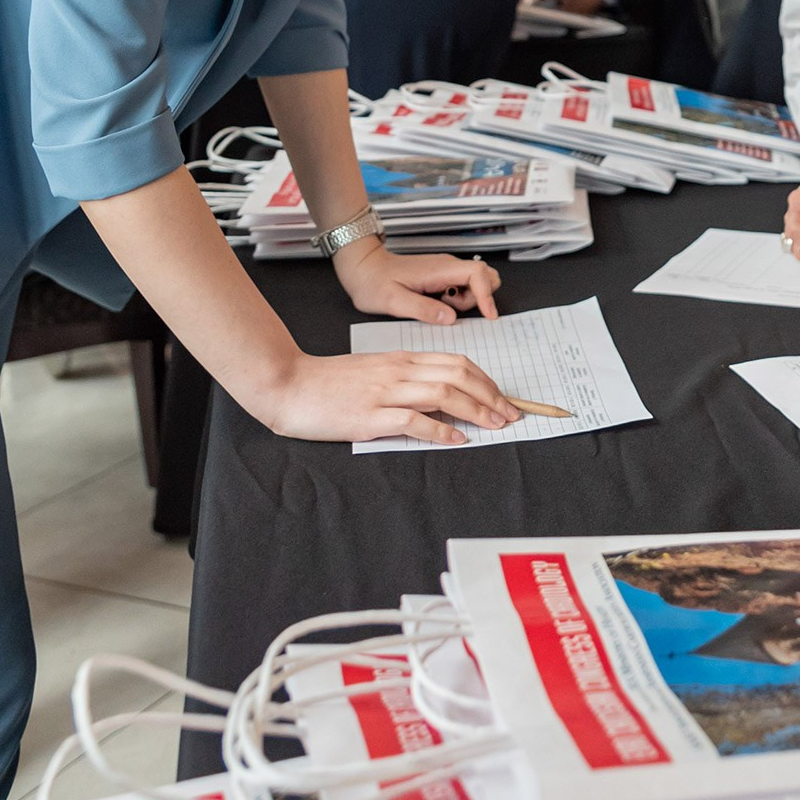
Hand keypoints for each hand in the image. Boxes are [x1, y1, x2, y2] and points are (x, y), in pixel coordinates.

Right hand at [260, 349, 518, 445]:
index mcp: (401, 359)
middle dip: (491, 395)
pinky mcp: (369, 416)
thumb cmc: (329, 382)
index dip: (487, 380)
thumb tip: (441, 397)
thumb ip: (405, 379)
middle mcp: (399, 371)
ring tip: (494, 425)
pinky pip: (414, 420)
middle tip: (511, 414)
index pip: (457, 362)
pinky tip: (456, 440)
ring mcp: (385, 392)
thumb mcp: (374, 372)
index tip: (504, 398)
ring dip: (476, 410)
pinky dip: (440, 430)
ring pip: (443, 393)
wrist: (288, 384)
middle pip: (459, 375)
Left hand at [332, 241, 500, 323]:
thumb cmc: (373, 282)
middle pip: (485, 275)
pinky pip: (464, 286)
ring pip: (476, 282)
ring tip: (441, 307)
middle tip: (454, 310)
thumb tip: (450, 317)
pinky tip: (438, 304)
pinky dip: (460, 299)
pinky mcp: (441, 276)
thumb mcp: (393, 301)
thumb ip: (423, 309)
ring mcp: (445, 270)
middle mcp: (446, 266)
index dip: (487, 295)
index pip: (477, 274)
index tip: (488, 315)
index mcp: (439, 269)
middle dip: (480, 297)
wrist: (362, 268)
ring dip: (469, 299)